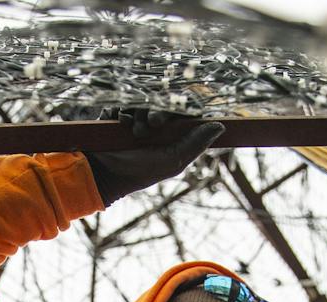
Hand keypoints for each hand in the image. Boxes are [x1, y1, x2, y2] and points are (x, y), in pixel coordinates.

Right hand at [84, 110, 223, 206]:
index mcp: (170, 133)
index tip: (167, 119)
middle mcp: (154, 125)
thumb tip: (220, 125)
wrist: (106, 175)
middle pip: (160, 102)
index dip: (175, 108)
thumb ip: (196, 142)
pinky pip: (122, 102)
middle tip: (152, 124)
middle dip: (156, 111)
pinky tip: (122, 123)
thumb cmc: (141, 172)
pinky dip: (123, 110)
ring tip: (135, 131)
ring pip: (141, 100)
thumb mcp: (173, 160)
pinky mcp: (116, 117)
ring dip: (139, 112)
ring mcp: (134, 119)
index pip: (179, 109)